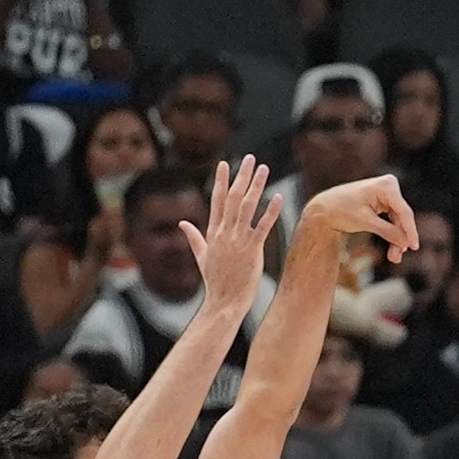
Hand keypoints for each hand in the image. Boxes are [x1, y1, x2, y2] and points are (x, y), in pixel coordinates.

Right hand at [182, 159, 280, 319]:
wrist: (224, 300)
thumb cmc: (215, 280)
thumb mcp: (201, 255)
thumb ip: (193, 237)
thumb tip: (182, 223)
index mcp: (213, 232)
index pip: (217, 200)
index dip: (221, 181)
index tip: (224, 164)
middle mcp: (225, 232)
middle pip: (233, 198)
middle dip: (241, 176)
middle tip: (250, 158)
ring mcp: (238, 240)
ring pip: (247, 207)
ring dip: (256, 186)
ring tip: (264, 169)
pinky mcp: (252, 250)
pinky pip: (262, 227)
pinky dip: (270, 211)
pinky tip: (277, 197)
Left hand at [302, 174, 422, 262]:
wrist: (324, 208)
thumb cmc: (341, 210)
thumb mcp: (365, 222)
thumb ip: (388, 232)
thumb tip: (406, 243)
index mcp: (386, 186)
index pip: (403, 211)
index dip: (410, 231)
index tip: (414, 246)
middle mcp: (389, 186)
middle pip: (401, 217)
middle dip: (400, 238)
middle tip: (396, 257)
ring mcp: (387, 194)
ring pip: (398, 221)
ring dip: (396, 239)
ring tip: (394, 257)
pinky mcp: (384, 202)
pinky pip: (392, 220)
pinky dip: (391, 233)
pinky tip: (393, 248)